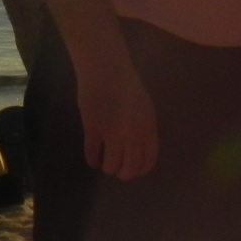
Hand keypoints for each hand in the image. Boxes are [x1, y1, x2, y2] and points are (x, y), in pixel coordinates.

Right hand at [74, 49, 158, 179]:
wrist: (105, 68)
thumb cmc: (125, 84)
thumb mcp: (144, 107)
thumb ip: (143, 129)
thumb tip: (137, 150)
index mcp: (148, 127)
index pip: (148, 162)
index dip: (138, 170)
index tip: (131, 168)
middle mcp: (133, 134)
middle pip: (129, 169)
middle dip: (122, 172)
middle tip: (115, 167)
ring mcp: (112, 133)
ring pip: (110, 166)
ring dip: (106, 166)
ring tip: (103, 159)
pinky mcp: (93, 130)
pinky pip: (92, 156)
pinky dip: (92, 159)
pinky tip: (92, 155)